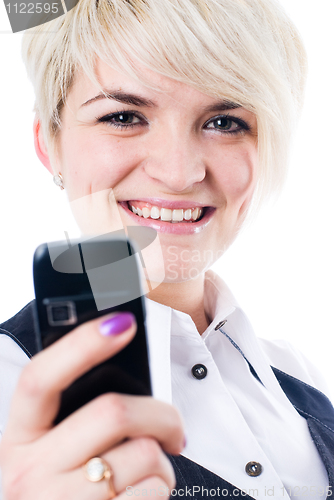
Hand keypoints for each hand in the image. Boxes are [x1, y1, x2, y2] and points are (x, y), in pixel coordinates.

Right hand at [0, 312, 183, 498]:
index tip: (122, 323)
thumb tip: (123, 363)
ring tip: (150, 471)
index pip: (40, 377)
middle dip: (161, 415)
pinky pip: (152, 491)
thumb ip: (76, 415)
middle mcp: (29, 470)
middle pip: (112, 412)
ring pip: (143, 453)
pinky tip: (143, 494)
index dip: (81, 344)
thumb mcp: (52, 450)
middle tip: (173, 427)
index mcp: (19, 436)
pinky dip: (161, 488)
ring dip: (163, 461)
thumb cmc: (64, 490)